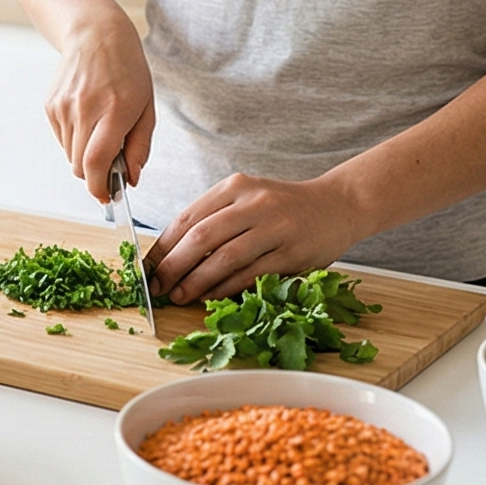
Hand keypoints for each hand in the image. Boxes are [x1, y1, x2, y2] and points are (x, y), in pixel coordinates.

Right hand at [46, 16, 154, 201]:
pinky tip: (87, 118)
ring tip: (100, 131)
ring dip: (85, 156)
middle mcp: (84, 110)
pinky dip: (75, 140)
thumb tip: (132, 180)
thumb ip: (140, 147)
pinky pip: (62, 140)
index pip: (96, 162)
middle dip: (96, 174)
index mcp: (113, 110)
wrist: (94, 33)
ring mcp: (63, 108)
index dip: (100, 187)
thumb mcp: (146, 107)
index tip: (108, 196)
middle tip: (112, 165)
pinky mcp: (50, 106)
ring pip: (70, 156)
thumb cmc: (127, 69)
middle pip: (80, 166)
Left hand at [146, 173, 368, 303]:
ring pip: (224, 258)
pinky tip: (210, 297)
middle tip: (157, 287)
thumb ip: (213, 220)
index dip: (163, 247)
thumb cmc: (282, 207)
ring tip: (178, 296)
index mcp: (235, 187)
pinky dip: (226, 288)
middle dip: (173, 266)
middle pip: (201, 238)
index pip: (188, 218)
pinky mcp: (292, 252)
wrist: (337, 206)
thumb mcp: (246, 199)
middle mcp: (253, 203)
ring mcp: (275, 227)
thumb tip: (169, 256)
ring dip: (196, 282)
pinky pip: (250, 274)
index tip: (148, 268)